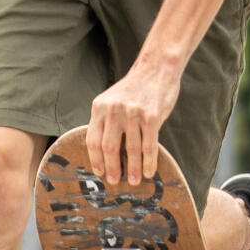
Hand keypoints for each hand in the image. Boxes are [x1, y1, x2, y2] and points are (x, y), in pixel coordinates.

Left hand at [86, 62, 180, 186]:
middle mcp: (114, 110)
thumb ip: (107, 120)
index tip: (99, 172)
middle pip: (109, 148)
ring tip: (135, 180)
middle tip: (114, 181)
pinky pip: (148, 146)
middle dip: (112, 168)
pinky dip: (149, 162)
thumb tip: (106, 152)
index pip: (93, 139)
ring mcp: (133, 113)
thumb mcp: (112, 100)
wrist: (156, 68)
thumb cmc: (135, 88)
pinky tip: (150, 171)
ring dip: (133, 169)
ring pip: (130, 150)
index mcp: (100, 106)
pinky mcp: (151, 117)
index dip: (95, 159)